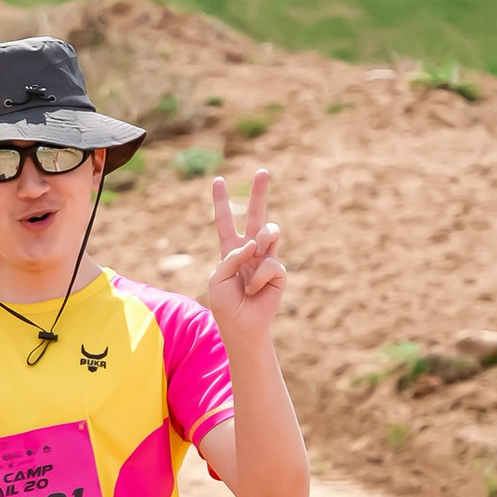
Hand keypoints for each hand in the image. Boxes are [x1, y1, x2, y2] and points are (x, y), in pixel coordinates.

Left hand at [206, 170, 286, 347]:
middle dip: (259, 193)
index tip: (218, 181)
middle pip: (256, 215)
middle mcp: (250, 250)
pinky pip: (269, 263)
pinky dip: (258, 278)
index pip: (225, 221)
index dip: (222, 202)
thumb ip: (232, 257)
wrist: (241, 326)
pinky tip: (255, 290)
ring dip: (263, 237)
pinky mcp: (278, 270)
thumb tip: (255, 243)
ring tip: (257, 251)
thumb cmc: (226, 304)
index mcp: (230, 250)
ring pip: (270, 231)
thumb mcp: (218, 278)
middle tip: (262, 171)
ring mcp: (266, 258)